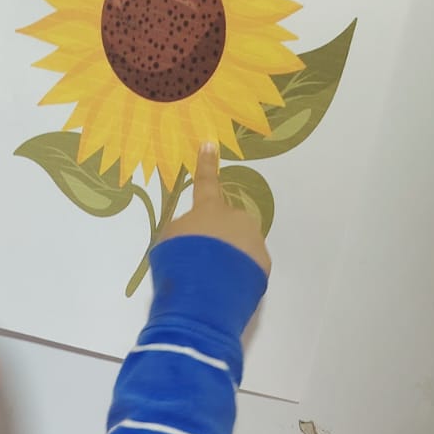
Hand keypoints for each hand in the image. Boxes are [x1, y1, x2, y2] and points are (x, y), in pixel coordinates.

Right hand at [156, 144, 271, 276]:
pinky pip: (249, 264)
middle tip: (201, 260)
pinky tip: (227, 286)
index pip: (205, 182)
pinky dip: (239, 273)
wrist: (206, 289)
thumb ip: (185, 229)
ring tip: (213, 279)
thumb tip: (197, 233)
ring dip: (229, 256)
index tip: (209, 144)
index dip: (206, 164)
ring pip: (240, 244)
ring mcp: (252, 239)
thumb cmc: (181, 259)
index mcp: (208, 209)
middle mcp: (235, 218)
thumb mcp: (170, 239)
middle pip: (226, 223)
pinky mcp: (263, 262)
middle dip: (217, 238)